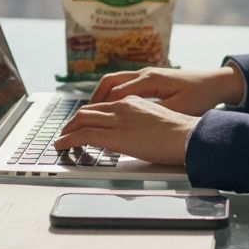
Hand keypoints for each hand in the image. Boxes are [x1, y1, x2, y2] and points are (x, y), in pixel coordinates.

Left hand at [53, 96, 198, 165]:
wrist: (188, 136)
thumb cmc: (181, 134)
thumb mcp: (158, 123)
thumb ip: (143, 126)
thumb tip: (137, 137)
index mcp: (134, 102)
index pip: (104, 106)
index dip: (90, 115)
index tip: (83, 124)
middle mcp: (122, 106)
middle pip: (89, 110)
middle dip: (74, 122)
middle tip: (67, 132)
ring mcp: (117, 120)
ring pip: (82, 120)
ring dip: (68, 130)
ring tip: (61, 140)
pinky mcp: (113, 136)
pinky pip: (83, 135)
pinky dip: (68, 140)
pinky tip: (61, 146)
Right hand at [88, 66, 243, 115]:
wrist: (216, 82)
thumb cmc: (200, 96)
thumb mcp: (178, 109)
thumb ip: (154, 116)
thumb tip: (131, 127)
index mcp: (149, 80)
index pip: (114, 94)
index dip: (98, 110)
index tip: (85, 124)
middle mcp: (144, 73)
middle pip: (108, 83)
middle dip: (92, 101)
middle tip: (80, 120)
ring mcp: (146, 74)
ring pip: (114, 81)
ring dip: (100, 97)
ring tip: (90, 115)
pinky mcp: (150, 78)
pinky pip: (123, 84)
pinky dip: (112, 95)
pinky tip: (111, 109)